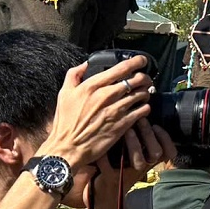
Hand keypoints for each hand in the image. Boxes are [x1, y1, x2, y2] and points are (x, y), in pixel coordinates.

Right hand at [36, 56, 153, 172]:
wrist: (68, 148)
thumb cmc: (65, 122)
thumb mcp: (64, 94)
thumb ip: (74, 75)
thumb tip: (85, 64)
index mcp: (92, 86)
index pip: (121, 68)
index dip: (136, 62)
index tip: (141, 60)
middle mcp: (106, 96)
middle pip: (136, 79)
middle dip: (144, 77)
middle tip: (145, 79)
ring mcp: (116, 110)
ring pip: (141, 94)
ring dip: (145, 92)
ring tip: (144, 93)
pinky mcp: (123, 124)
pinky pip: (143, 110)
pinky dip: (145, 107)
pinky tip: (142, 108)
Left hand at [87, 122, 174, 208]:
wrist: (104, 194)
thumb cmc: (119, 166)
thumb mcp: (132, 153)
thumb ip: (139, 137)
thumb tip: (141, 113)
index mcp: (149, 161)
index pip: (168, 152)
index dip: (165, 139)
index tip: (156, 125)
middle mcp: (142, 168)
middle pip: (155, 153)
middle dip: (148, 135)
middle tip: (140, 119)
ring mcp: (127, 174)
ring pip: (138, 161)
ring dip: (134, 144)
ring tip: (127, 130)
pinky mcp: (111, 179)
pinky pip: (108, 166)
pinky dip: (105, 155)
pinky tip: (103, 143)